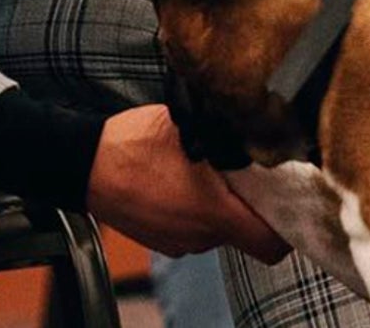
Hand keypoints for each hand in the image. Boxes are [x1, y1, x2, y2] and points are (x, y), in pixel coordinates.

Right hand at [87, 104, 289, 262]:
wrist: (83, 163)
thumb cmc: (133, 144)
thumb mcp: (189, 128)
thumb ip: (228, 135)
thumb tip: (258, 126)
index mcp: (214, 214)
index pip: (271, 244)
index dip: (286, 227)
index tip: (285, 202)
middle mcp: (200, 237)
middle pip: (244, 231)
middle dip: (248, 205)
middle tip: (245, 172)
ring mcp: (178, 243)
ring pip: (217, 229)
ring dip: (218, 206)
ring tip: (205, 172)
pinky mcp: (160, 240)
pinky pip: (191, 229)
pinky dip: (193, 210)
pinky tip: (179, 181)